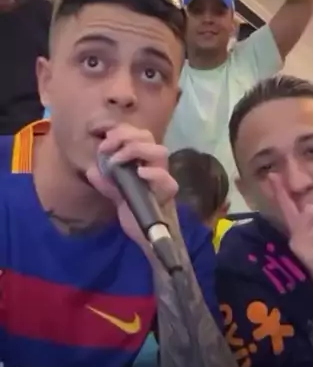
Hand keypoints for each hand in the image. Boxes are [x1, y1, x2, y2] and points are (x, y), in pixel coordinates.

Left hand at [85, 124, 177, 250]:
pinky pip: (166, 180)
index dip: (120, 132)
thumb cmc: (133, 209)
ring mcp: (162, 177)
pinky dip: (154, 173)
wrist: (145, 235)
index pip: (137, 134)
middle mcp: (155, 164)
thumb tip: (91, 170)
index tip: (103, 143)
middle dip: (125, 137)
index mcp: (142, 159)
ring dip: (136, 150)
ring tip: (118, 161)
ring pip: (159, 152)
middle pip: (147, 136)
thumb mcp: (114, 192)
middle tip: (107, 148)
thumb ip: (105, 181)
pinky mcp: (166, 193)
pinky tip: (140, 173)